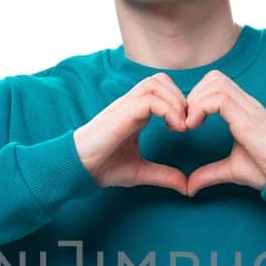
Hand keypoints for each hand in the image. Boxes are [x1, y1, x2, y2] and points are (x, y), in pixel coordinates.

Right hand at [72, 74, 190, 194]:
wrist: (79, 169)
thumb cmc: (103, 167)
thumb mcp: (140, 172)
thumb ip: (163, 175)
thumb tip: (185, 186)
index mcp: (135, 112)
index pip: (161, 89)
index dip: (178, 102)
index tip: (186, 127)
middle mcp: (130, 104)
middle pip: (160, 79)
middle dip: (180, 97)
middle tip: (187, 123)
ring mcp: (124, 107)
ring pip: (155, 83)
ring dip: (175, 101)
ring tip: (182, 126)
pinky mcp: (121, 115)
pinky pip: (149, 100)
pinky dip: (167, 110)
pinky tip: (175, 128)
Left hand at [181, 70, 265, 194]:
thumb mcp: (231, 170)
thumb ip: (209, 174)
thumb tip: (189, 187)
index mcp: (243, 110)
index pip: (216, 84)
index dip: (196, 98)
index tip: (186, 122)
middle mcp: (247, 104)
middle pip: (214, 77)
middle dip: (193, 95)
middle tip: (185, 121)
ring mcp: (249, 109)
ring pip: (215, 82)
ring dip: (195, 101)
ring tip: (189, 125)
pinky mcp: (248, 119)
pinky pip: (219, 99)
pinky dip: (200, 108)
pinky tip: (194, 127)